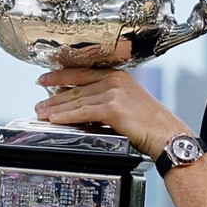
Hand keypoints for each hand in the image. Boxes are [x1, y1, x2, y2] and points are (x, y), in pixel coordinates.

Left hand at [34, 68, 192, 156]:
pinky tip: (55, 119)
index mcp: (118, 76)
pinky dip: (65, 116)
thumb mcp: (128, 103)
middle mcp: (115, 80)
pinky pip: (82, 112)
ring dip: (56, 108)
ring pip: (76, 100)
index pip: (82, 72)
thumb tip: (82, 102)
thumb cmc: (150, 124)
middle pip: (76, 87)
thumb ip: (106, 99)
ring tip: (42, 114)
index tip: (44, 79)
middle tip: (39, 104)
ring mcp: (113, 92)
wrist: (167, 134)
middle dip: (54, 96)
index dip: (60, 75)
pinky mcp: (112, 108)